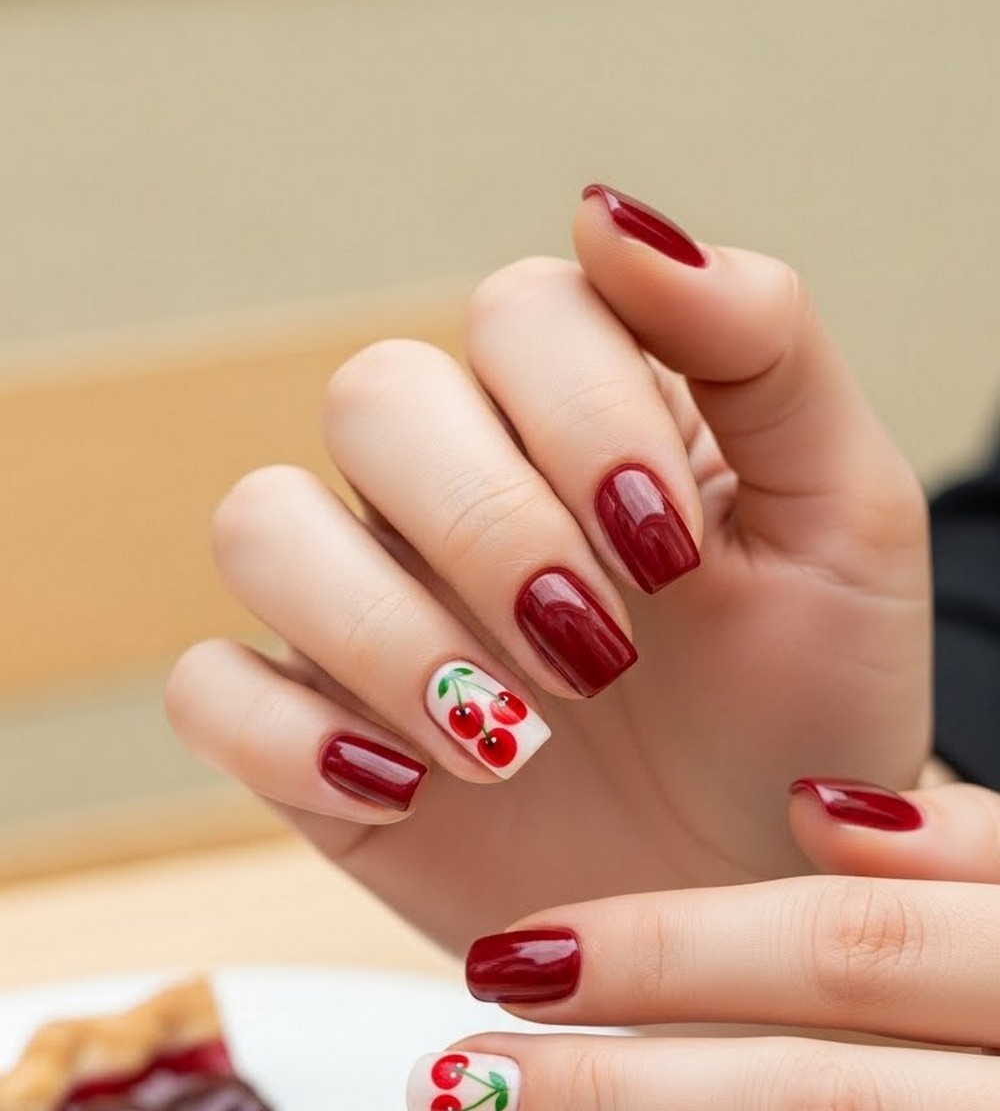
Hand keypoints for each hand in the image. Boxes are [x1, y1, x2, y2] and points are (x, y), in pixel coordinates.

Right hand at [167, 186, 928, 953]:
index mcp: (581, 416)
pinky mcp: (307, 741)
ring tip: (514, 743)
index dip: (581, 418)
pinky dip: (293, 738)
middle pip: (373, 398)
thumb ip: (760, 348)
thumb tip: (609, 215)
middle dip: (489, 529)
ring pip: (259, 523)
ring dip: (385, 630)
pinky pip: (208, 690)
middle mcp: (453, 494)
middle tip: (600, 659)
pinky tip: (410, 789)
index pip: (517, 314)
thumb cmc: (807, 713)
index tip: (674, 554)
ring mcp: (368, 613)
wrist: (760, 894)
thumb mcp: (842, 524)